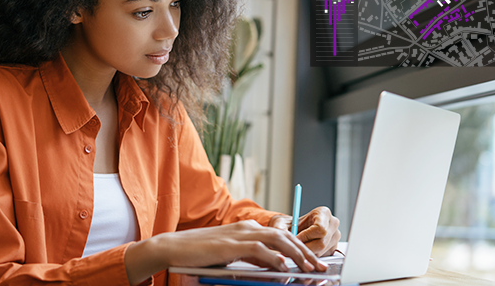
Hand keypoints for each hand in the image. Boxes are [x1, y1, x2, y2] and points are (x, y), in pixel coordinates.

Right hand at [124, 220, 327, 284]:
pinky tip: (283, 266)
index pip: (282, 236)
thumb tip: (275, 265)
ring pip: (276, 240)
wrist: (174, 247)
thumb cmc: (201, 253)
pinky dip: (272, 257)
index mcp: (249, 228)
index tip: (314, 261)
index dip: (301, 248)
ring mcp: (239, 234)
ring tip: (308, 267)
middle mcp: (248, 227)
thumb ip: (253, 257)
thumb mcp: (233, 254)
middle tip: (320, 266)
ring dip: (295, 254)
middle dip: (305, 252)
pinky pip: (257, 249)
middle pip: (285, 236)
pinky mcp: (230, 245)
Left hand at [269, 206, 340, 256]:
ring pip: (321, 251)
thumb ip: (280, 228)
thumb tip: (279, 236)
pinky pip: (322, 256)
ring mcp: (335, 237)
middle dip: (305, 248)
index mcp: (323, 213)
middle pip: (321, 242)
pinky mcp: (333, 248)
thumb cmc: (289, 224)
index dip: (306, 236)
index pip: (320, 229)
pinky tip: (303, 252)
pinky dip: (310, 257)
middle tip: (292, 249)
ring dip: (307, 254)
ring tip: (295, 250)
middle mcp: (332, 224)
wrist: (293, 229)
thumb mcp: (281, 223)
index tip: (295, 239)